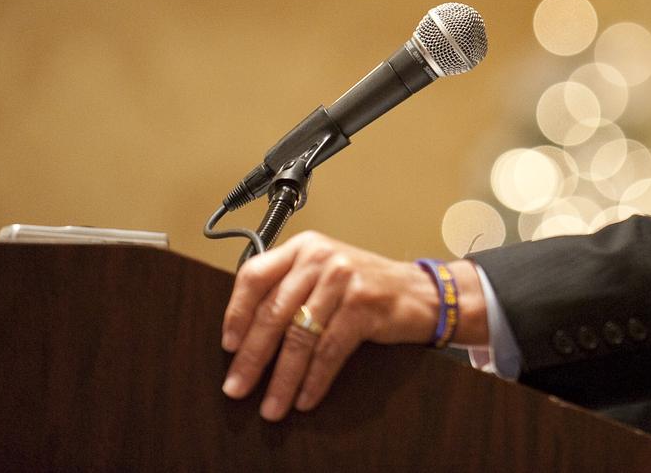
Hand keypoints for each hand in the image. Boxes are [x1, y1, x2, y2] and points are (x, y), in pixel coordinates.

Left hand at [220, 230, 486, 420]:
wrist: (422, 291)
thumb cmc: (367, 286)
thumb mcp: (325, 274)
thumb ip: (290, 289)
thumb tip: (244, 336)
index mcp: (304, 247)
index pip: (254, 276)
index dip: (236, 313)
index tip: (228, 345)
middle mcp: (320, 258)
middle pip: (274, 312)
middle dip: (252, 357)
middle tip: (237, 387)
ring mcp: (343, 279)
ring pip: (300, 336)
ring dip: (283, 378)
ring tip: (272, 404)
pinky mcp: (363, 304)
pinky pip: (329, 350)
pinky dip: (315, 379)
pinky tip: (306, 397)